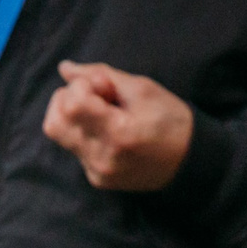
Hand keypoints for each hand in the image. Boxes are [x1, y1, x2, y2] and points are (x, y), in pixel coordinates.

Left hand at [43, 62, 192, 191]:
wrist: (191, 163)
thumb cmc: (172, 120)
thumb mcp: (143, 89)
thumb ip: (100, 75)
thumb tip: (65, 68)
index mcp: (118, 133)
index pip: (71, 105)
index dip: (81, 87)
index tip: (105, 87)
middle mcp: (102, 158)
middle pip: (54, 123)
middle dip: (67, 99)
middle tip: (97, 97)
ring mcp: (98, 172)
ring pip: (60, 135)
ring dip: (72, 116)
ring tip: (100, 113)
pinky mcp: (97, 179)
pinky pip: (74, 148)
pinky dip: (83, 132)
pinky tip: (107, 129)